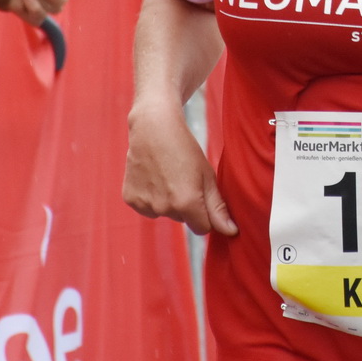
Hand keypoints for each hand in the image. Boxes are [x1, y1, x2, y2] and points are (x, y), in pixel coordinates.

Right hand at [124, 97, 237, 235]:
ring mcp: (144, 204)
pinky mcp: (130, 199)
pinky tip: (153, 176)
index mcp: (186, 203)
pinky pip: (147, 208)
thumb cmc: (185, 149)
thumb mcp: (207, 175)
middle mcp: (164, 208)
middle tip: (182, 178)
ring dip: (168, 201)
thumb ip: (218, 207)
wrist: (153, 127)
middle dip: (186, 205)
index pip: (202, 228)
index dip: (205, 214)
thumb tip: (231, 232)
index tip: (202, 195)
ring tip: (167, 175)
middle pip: (183, 220)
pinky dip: (151, 196)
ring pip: (164, 213)